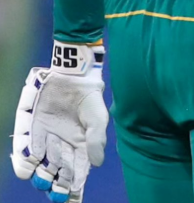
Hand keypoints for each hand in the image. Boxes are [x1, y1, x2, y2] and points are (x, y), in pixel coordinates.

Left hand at [11, 42, 108, 202]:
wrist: (72, 74)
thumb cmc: (89, 97)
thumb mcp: (98, 117)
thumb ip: (97, 139)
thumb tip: (96, 164)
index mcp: (79, 147)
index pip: (76, 172)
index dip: (74, 187)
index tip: (72, 198)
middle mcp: (61, 146)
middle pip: (57, 173)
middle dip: (56, 186)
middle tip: (56, 194)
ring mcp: (45, 139)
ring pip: (40, 165)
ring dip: (40, 175)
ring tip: (41, 179)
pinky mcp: (31, 129)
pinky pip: (24, 149)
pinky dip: (23, 160)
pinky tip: (26, 167)